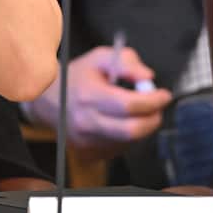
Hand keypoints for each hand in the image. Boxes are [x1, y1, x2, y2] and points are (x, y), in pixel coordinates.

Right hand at [23, 45, 172, 159]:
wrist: (49, 100)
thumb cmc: (78, 77)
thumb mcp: (100, 58)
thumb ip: (126, 62)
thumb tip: (147, 77)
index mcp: (88, 96)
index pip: (129, 105)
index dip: (153, 100)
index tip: (163, 94)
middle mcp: (86, 122)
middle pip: (133, 130)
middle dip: (153, 118)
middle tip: (156, 107)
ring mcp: (87, 141)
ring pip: (129, 141)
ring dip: (140, 127)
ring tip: (133, 111)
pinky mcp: (88, 154)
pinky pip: (119, 149)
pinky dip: (127, 136)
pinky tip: (118, 122)